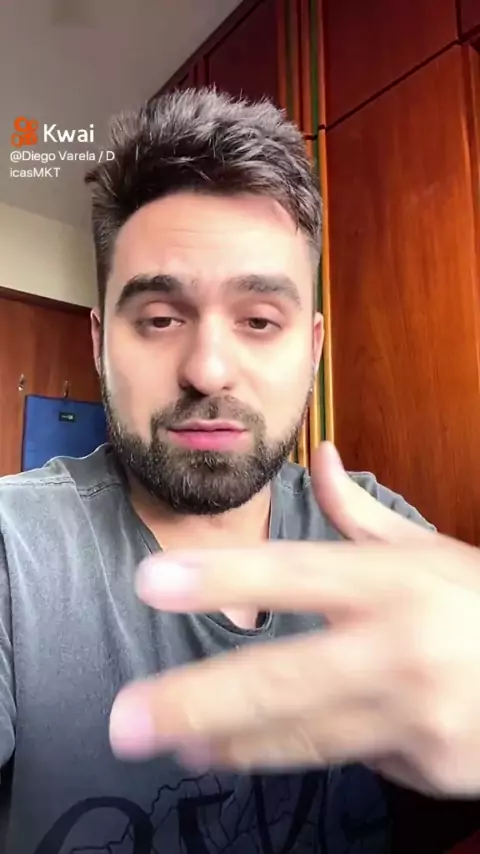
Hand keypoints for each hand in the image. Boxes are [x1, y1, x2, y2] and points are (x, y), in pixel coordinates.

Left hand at [109, 443, 479, 796]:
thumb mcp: (432, 552)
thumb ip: (364, 515)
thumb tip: (319, 458)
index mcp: (398, 580)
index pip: (296, 573)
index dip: (223, 578)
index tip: (154, 584)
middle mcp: (403, 646)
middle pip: (286, 677)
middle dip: (198, 700)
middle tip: (127, 718)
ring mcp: (418, 715)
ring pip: (305, 735)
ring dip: (233, 743)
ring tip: (176, 742)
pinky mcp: (429, 766)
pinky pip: (354, 757)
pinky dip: (309, 750)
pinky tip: (271, 746)